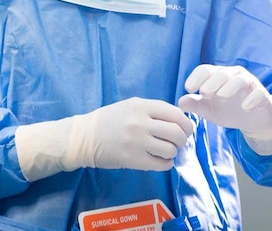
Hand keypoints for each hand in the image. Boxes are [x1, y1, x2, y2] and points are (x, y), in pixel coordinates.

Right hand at [66, 97, 194, 170]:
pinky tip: (160, 161)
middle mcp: (140, 122)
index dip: (186, 123)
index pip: (176, 114)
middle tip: (178, 143)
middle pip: (176, 132)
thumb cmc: (110, 120)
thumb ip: (153, 111)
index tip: (185, 129)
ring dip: (173, 152)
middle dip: (182, 139)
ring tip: (166, 152)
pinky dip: (166, 164)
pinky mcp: (133, 160)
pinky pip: (161, 164)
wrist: (85, 137)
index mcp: (142, 106)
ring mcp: (137, 142)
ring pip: (170, 150)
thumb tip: (180, 120)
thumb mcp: (131, 106)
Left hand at [178, 64, 271, 153]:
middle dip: (212, 81)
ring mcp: (249, 84)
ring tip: (221, 97)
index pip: (205, 70)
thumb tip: (180, 102)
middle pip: (222, 73)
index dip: (196, 77)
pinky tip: (245, 107)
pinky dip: (252, 98)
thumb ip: (196, 105)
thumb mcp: (209, 110)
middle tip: (204, 93)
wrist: (254, 120)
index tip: (188, 88)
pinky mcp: (262, 96)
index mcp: (218, 77)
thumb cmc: (229, 110)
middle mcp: (234, 76)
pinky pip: (259, 93)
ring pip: (240, 79)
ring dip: (230, 86)